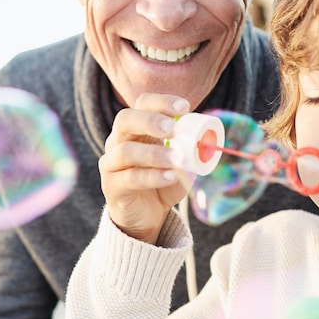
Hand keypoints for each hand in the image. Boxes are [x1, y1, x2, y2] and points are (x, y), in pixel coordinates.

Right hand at [99, 93, 190, 243]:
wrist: (146, 216)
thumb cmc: (163, 182)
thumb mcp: (181, 164)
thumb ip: (191, 152)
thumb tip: (207, 142)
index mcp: (136, 128)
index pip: (142, 104)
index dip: (161, 102)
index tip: (184, 107)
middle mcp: (119, 141)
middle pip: (125, 119)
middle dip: (150, 121)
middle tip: (173, 129)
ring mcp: (111, 163)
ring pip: (126, 151)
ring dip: (154, 153)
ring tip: (177, 160)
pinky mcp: (112, 186)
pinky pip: (129, 178)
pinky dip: (152, 177)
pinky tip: (170, 177)